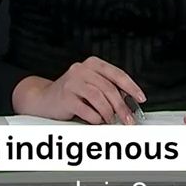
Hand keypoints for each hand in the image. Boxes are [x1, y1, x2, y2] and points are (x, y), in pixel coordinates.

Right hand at [12, 56, 145, 124]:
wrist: (43, 99)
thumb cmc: (71, 94)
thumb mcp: (91, 86)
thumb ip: (108, 89)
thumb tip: (130, 101)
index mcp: (92, 64)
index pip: (117, 74)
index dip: (132, 86)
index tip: (141, 98)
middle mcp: (81, 69)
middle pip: (109, 88)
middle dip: (122, 107)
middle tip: (128, 120)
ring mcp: (72, 81)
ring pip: (99, 98)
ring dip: (108, 114)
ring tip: (110, 121)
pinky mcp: (65, 96)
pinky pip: (87, 110)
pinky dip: (95, 118)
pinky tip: (96, 121)